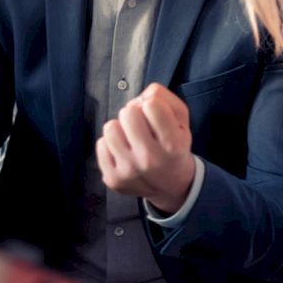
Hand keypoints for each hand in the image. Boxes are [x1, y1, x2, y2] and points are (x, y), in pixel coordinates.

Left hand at [96, 83, 193, 213]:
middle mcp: (150, 160)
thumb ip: (164, 98)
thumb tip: (141, 96)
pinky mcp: (113, 179)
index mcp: (172, 145)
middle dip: (134, 114)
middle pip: (127, 113)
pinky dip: (111, 145)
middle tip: (141, 127)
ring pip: (110, 128)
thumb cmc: (174, 145)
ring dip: (120, 129)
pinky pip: (101, 145)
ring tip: (131, 139)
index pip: (151, 104)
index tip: (156, 116)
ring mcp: (130, 171)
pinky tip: (124, 152)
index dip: (153, 104)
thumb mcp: (181, 121)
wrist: (172, 186)